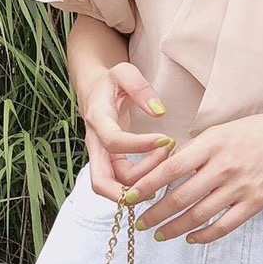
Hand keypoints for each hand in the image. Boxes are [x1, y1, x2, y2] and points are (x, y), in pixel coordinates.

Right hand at [82, 62, 174, 200]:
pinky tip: (161, 173)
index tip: (166, 139)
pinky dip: (141, 184)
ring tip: (166, 167)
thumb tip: (159, 111)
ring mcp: (101, 157)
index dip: (140, 145)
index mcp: (97, 119)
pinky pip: (122, 182)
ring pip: (114, 186)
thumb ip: (140, 88)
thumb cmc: (112, 81)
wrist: (95, 90)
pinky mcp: (110, 163)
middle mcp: (95, 144)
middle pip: (101, 182)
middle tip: (160, 181)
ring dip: (141, 184)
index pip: (114, 142)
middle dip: (129, 191)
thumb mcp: (124, 72)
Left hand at [127, 111, 262, 242]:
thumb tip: (164, 171)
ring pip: (198, 215)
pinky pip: (223, 226)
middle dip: (155, 214)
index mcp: (211, 145)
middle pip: (180, 197)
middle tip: (140, 223)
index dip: (147, 186)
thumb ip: (194, 151)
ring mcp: (240, 187)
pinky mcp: (255, 203)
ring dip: (174, 228)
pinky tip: (190, 238)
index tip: (130, 197)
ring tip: (159, 235)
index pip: (171, 168)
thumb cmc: (254, 132)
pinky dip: (204, 235)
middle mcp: (223, 167)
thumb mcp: (219, 132)